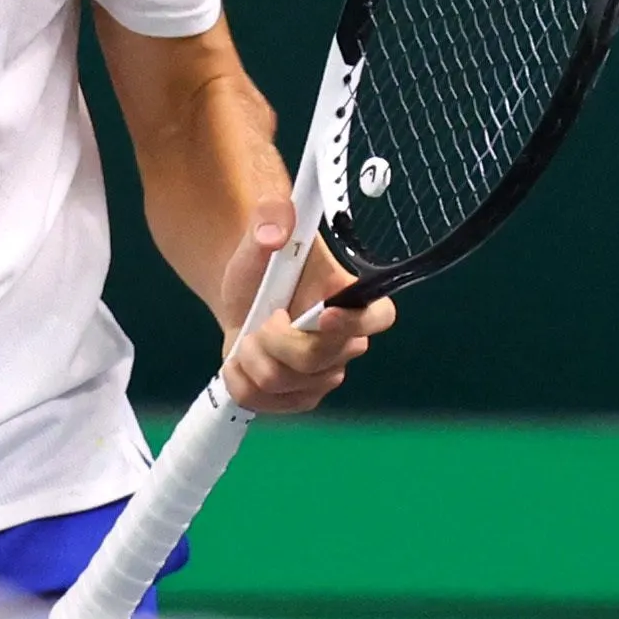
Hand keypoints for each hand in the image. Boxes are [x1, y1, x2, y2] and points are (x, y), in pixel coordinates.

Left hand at [216, 199, 396, 413]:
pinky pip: (262, 402)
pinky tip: (241, 358)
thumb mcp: (260, 231)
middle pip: (317, 359)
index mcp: (350, 299)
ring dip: (251, 356)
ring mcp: (323, 376)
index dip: (356, 321)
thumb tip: (273, 233)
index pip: (379, 316)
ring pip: (283, 382)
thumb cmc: (261, 264)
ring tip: (249, 334)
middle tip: (261, 317)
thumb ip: (269, 216)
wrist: (240, 296)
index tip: (322, 313)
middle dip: (274, 339)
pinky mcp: (297, 398)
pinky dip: (239, 379)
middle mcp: (345, 344)